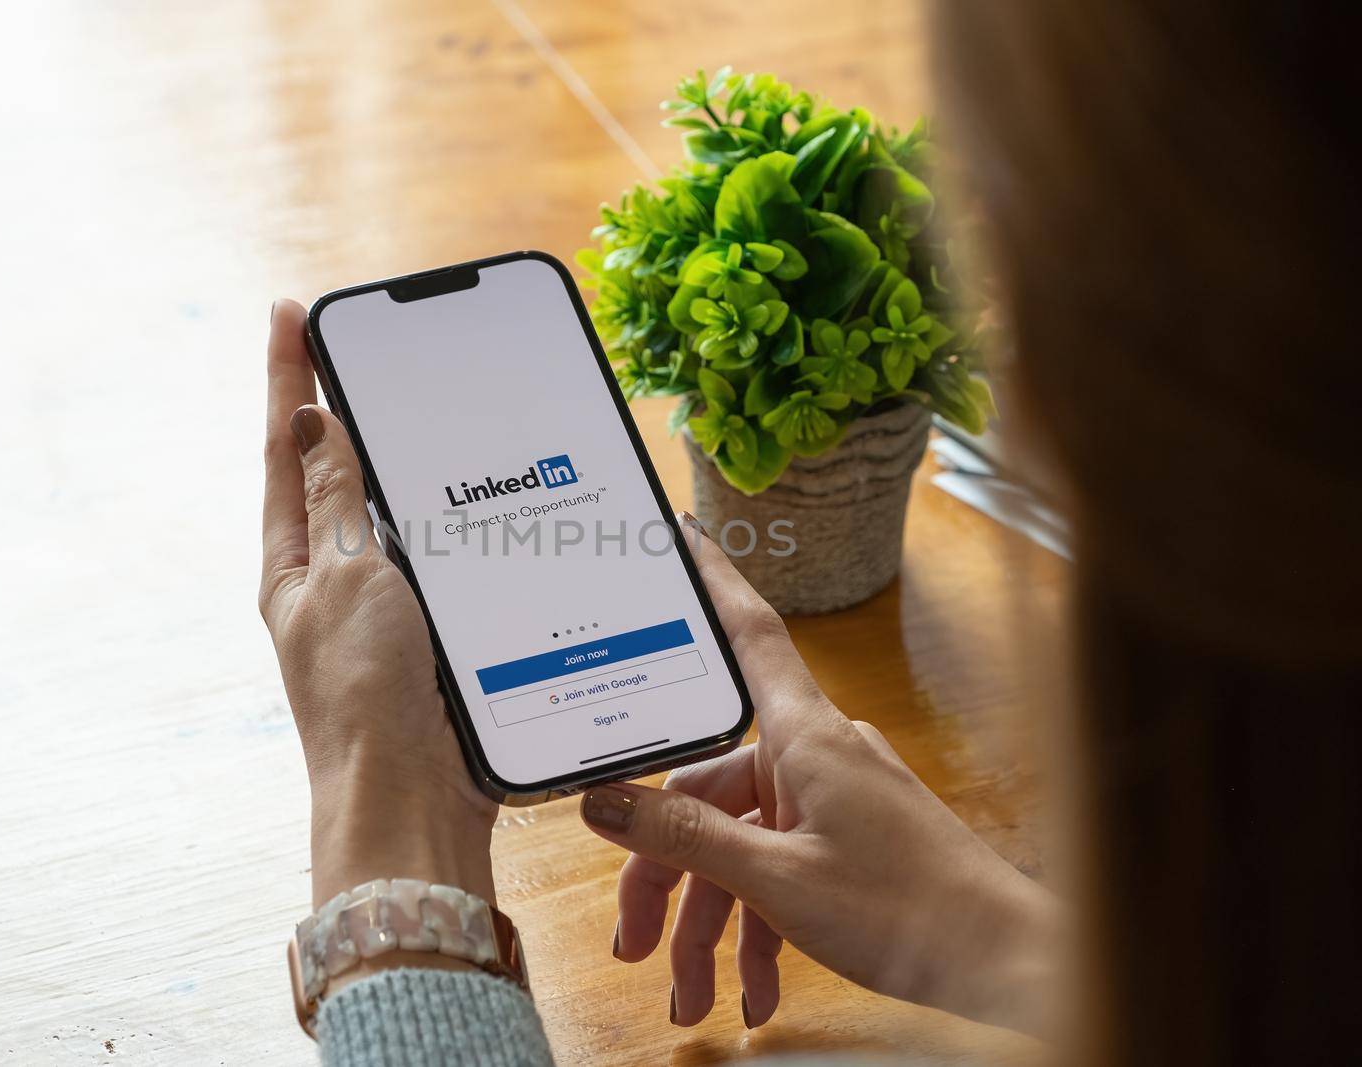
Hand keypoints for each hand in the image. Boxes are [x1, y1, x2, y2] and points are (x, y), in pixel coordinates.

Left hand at [260, 300, 496, 918]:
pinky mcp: (431, 636)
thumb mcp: (348, 576)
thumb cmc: (365, 693)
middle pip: (338, 475)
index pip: (284, 446)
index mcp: (293, 562)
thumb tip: (309, 421)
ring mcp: (382, 608)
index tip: (288, 312)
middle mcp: (332, 580)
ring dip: (408, 467)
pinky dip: (455, 526)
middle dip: (345, 411)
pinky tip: (482, 510)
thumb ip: (337, 497)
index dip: (286, 374)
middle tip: (360, 348)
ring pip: (397, 516)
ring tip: (423, 412)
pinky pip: (441, 560)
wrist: (412, 797)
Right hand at [579, 514, 1058, 1034]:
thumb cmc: (913, 911)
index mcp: (805, 736)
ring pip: (738, 843)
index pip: (746, 633)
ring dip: (709, 923)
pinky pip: (777, 869)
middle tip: (633, 938)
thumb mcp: (776, 878)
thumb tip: (605, 802)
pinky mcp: (848, 843)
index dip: (709, 580)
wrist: (1006, 966)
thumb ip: (685, 835)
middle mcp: (816, 756)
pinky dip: (755, 928)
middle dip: (666, 872)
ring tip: (690, 991)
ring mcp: (834, 802)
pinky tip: (750, 987)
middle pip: (708, 787)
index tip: (681, 534)